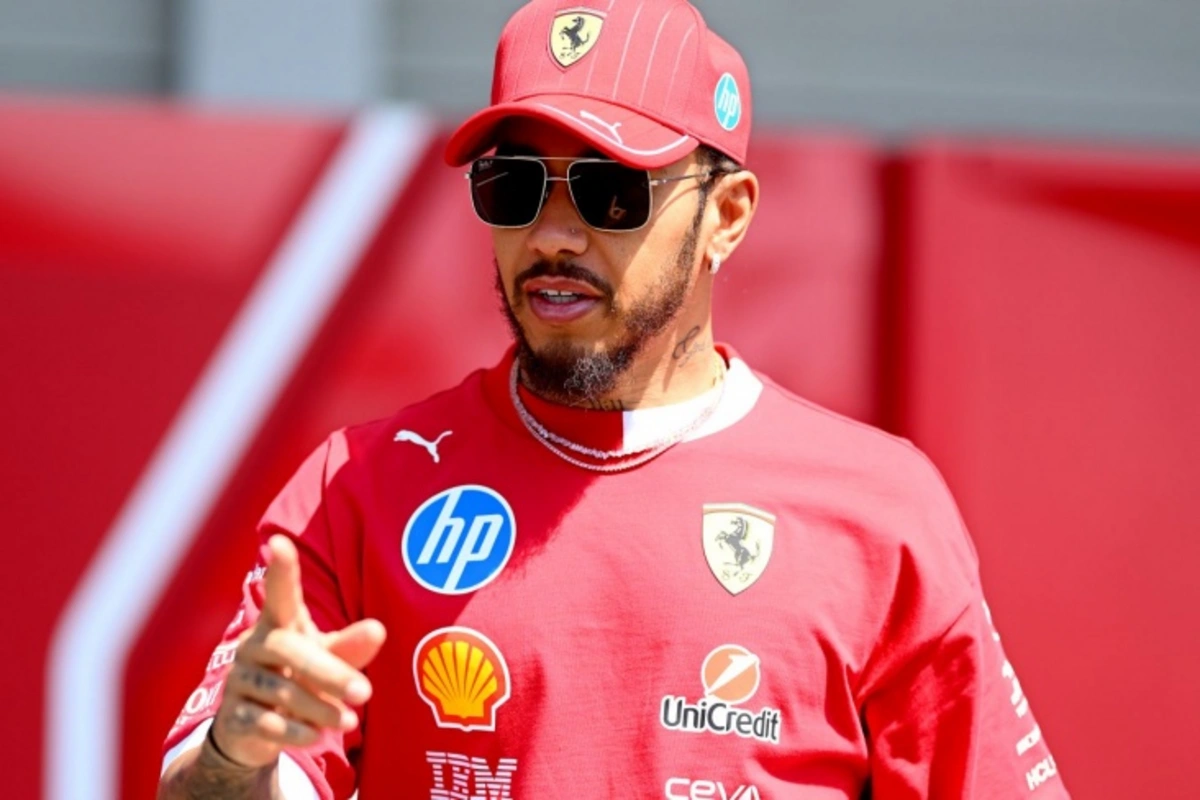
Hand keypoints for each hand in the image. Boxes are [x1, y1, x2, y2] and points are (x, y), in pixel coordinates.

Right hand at [209, 535, 386, 768]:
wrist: (254, 730)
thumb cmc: (298, 679)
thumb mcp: (328, 661)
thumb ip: (350, 648)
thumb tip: (378, 630)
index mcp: (279, 623)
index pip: (279, 592)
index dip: (280, 569)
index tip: (279, 543)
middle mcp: (254, 645)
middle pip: (289, 650)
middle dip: (330, 673)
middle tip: (366, 693)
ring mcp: (239, 679)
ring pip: (279, 690)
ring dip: (319, 709)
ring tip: (349, 722)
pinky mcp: (232, 715)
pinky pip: (263, 721)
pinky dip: (294, 731)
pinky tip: (315, 736)